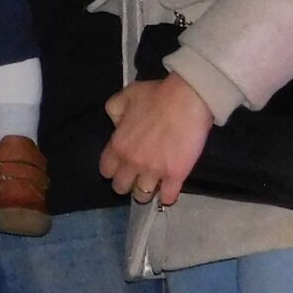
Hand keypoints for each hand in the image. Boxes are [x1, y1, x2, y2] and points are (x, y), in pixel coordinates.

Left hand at [99, 71, 214, 205]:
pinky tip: (169, 191)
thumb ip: (114, 110)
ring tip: (153, 186)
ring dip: (146, 192)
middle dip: (126, 184)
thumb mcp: (126, 95)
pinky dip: (168, 197)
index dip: (112, 170)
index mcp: (118, 145)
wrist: (186, 99)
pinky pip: (168, 197)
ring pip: (142, 196)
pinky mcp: (176, 176)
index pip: (106, 170)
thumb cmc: (156, 95)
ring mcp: (154, 171)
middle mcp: (132, 162)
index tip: (120, 167)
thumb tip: (116, 124)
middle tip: (136, 177)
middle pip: (121, 187)